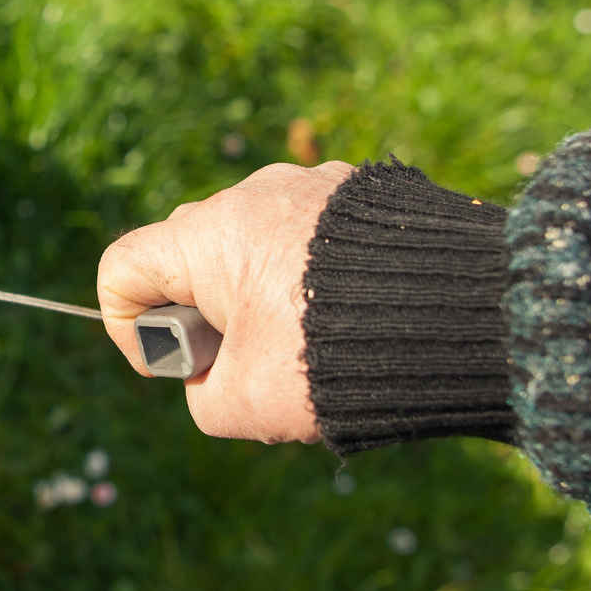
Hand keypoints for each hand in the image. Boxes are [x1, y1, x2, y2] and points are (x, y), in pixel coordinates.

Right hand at [97, 161, 353, 443]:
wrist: (467, 319)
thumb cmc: (339, 361)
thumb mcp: (244, 405)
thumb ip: (202, 394)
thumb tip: (215, 375)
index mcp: (207, 236)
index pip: (122, 267)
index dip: (130, 328)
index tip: (179, 369)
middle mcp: (250, 194)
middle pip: (188, 255)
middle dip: (204, 314)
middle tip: (250, 360)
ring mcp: (308, 184)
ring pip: (253, 243)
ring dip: (262, 294)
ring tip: (314, 341)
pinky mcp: (361, 190)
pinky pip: (309, 232)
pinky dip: (312, 274)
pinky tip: (353, 312)